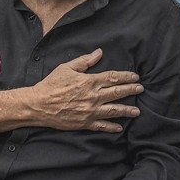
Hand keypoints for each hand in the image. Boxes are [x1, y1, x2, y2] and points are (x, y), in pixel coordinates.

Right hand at [26, 49, 142, 132]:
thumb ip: (85, 61)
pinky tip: (120, 127)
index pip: (113, 77)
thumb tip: (99, 52)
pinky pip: (101, 126)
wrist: (37, 105)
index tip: (135, 77)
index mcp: (90, 81)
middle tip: (141, 89)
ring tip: (137, 111)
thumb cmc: (51, 84)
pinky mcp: (84, 123)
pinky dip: (111, 127)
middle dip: (131, 90)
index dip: (126, 76)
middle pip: (117, 93)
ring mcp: (89, 111)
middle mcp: (92, 96)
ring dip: (126, 110)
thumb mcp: (67, 68)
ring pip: (113, 110)